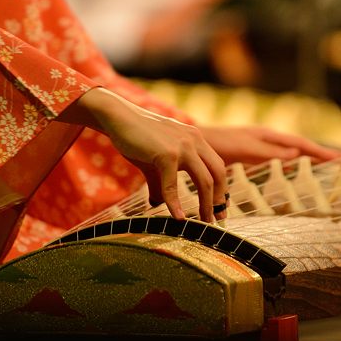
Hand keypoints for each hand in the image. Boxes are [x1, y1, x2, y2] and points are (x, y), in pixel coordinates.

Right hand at [58, 88, 228, 221]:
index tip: (221, 207)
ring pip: (204, 180)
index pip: (217, 166)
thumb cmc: (136, 139)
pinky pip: (173, 185)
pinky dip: (176, 204)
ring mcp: (182, 146)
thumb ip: (161, 182)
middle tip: (219, 218)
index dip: (222, 188)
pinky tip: (178, 218)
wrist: (118, 118)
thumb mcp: (155, 162)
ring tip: (205, 222)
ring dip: (207, 204)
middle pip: (218, 173)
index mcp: (196, 139)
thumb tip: (157, 203)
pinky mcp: (166, 154)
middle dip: (220, 198)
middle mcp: (194, 141)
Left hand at [199, 125, 340, 166]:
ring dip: (308, 158)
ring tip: (327, 165)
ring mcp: (261, 147)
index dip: (320, 152)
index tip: (339, 159)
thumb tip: (297, 155)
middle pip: (299, 147)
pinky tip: (296, 170)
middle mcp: (267, 139)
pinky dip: (292, 163)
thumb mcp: (245, 149)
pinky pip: (278, 159)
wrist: (196, 144)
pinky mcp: (253, 155)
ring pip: (291, 153)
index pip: (300, 144)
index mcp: (268, 136)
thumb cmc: (218, 144)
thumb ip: (269, 153)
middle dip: (319, 153)